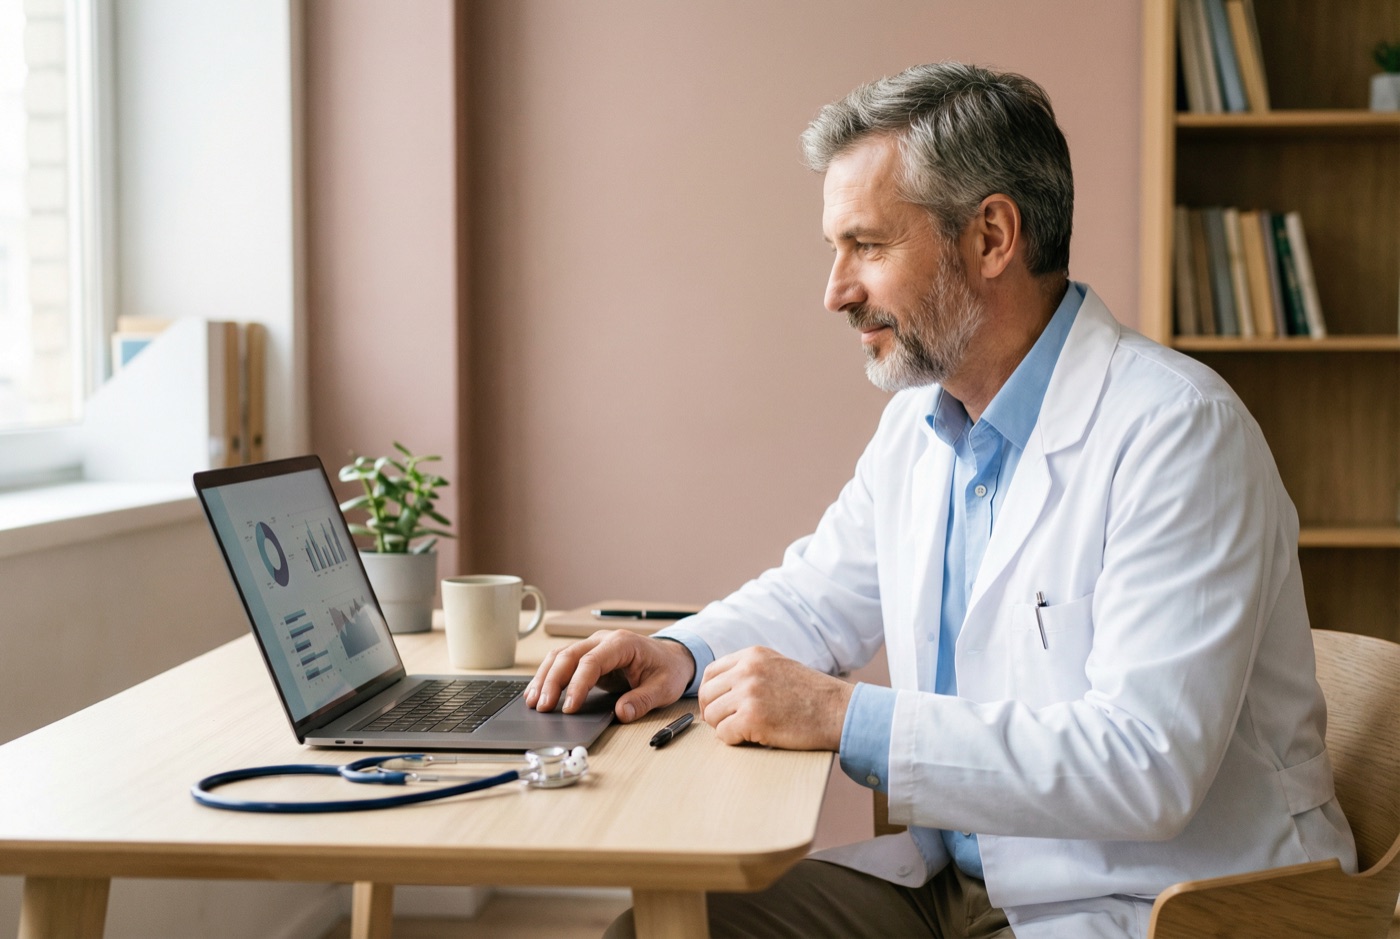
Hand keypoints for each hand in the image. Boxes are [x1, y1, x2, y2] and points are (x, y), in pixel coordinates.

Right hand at [526, 630, 695, 722]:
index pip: (591, 661)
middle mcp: (603, 640)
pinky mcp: (587, 656)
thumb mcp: (664, 688)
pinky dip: (548, 676)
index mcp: (622, 644)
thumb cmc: (667, 670)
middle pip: (568, 655)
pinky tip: (538, 693)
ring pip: (560, 656)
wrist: (672, 658)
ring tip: (533, 702)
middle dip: (552, 681)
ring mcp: (593, 646)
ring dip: (544, 678)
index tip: (569, 708)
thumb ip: (643, 700)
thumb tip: (622, 713)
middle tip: (542, 707)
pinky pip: (562, 662)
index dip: (577, 685)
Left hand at [698, 647, 852, 749]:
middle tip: (728, 723)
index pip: (710, 673)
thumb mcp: (778, 666)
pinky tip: (753, 737)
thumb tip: (720, 689)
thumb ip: (750, 671)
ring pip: (712, 716)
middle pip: (706, 695)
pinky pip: (723, 734)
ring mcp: (748, 693)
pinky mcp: (752, 718)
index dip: (710, 694)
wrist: (837, 711)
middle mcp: (747, 670)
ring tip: (746, 730)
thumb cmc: (811, 695)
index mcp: (752, 655)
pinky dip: (734, 740)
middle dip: (713, 712)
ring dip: (724, 727)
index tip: (717, 706)